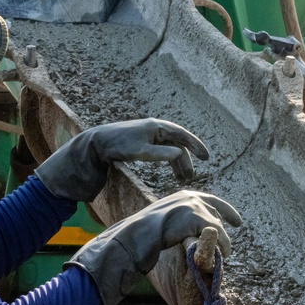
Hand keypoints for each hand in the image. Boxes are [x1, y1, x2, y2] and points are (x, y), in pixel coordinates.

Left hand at [35, 118, 208, 201]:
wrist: (98, 142)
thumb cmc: (118, 145)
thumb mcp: (141, 152)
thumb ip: (161, 153)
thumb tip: (180, 154)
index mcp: (157, 127)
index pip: (182, 135)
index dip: (196, 146)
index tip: (206, 157)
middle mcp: (156, 128)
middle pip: (178, 143)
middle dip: (186, 160)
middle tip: (190, 177)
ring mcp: (151, 134)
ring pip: (171, 147)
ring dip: (178, 162)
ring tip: (182, 178)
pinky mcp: (145, 141)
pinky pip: (163, 149)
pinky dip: (169, 159)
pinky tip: (172, 169)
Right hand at [65, 190, 240, 304]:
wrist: (138, 234)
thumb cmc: (146, 232)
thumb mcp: (164, 220)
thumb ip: (180, 221)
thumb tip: (190, 231)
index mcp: (183, 195)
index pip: (211, 200)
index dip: (226, 211)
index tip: (238, 222)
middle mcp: (191, 197)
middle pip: (216, 212)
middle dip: (225, 227)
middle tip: (231, 241)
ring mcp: (195, 206)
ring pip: (218, 225)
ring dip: (223, 240)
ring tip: (225, 253)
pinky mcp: (198, 218)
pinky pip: (218, 233)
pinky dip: (223, 244)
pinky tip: (223, 254)